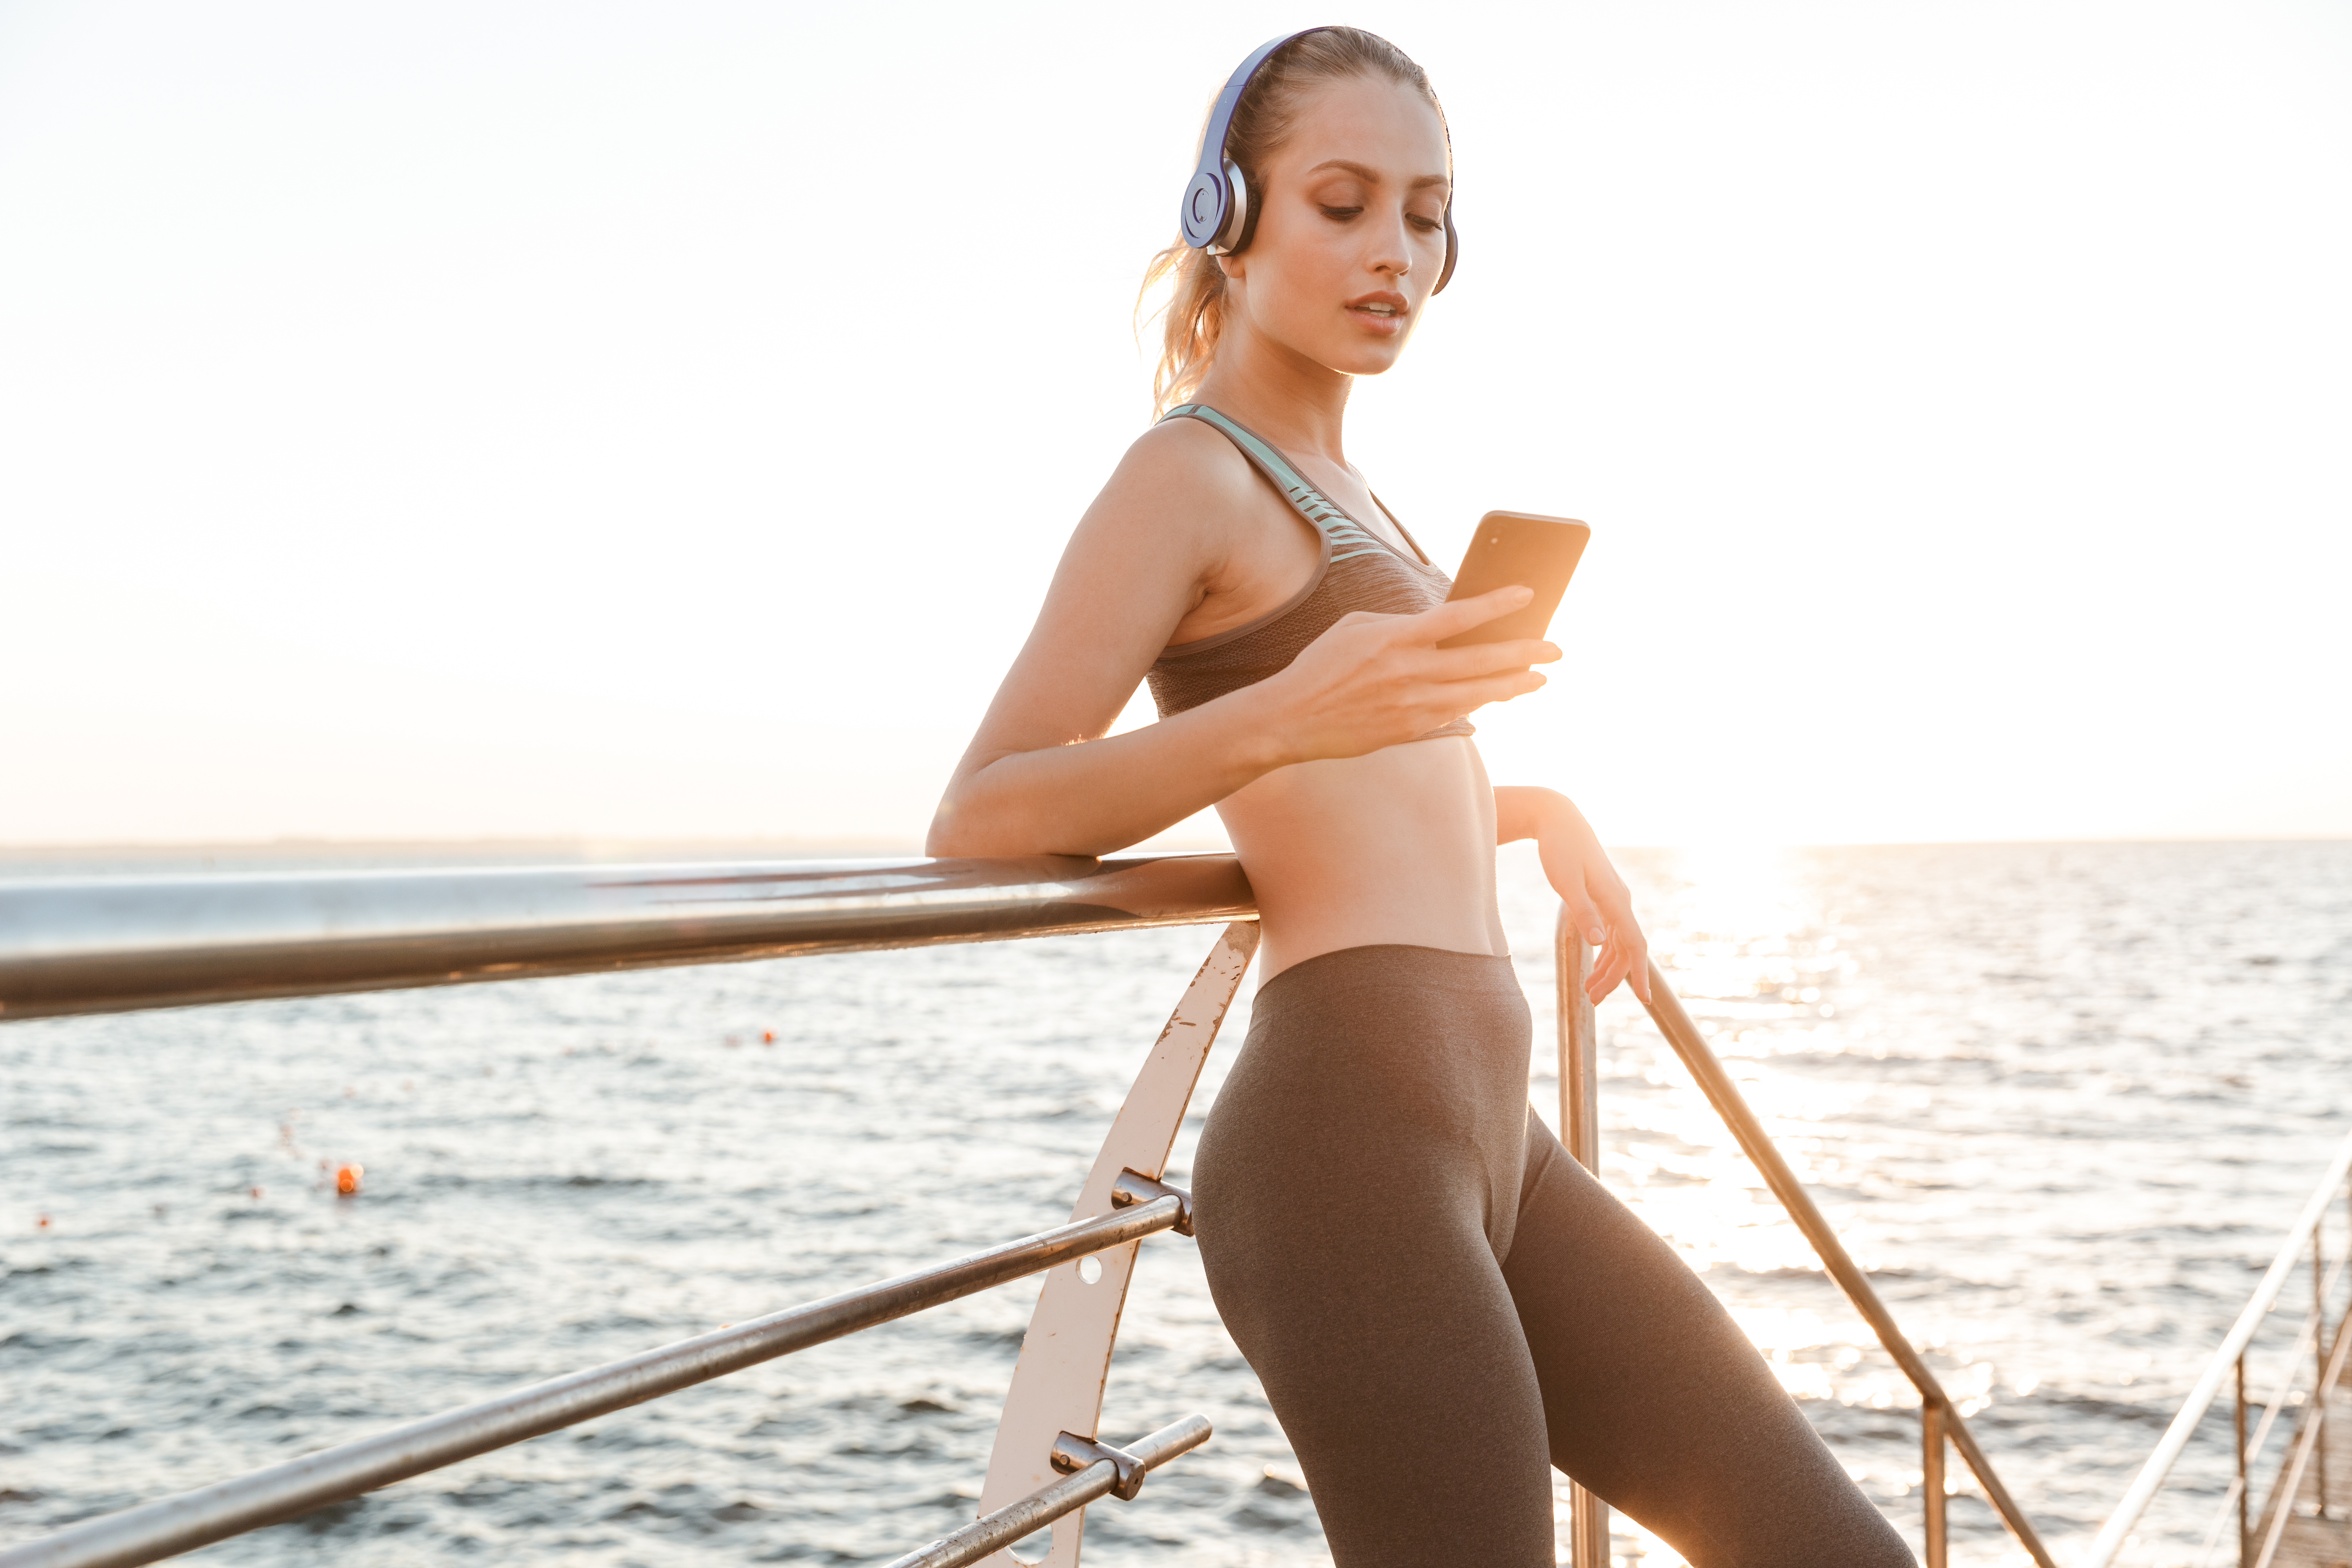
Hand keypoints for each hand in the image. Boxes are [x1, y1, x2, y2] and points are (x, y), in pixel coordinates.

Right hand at [1258, 586, 1560, 763]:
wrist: (1291, 719)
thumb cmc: (1321, 667)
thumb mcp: (1356, 628)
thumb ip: (1400, 623)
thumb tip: (1439, 623)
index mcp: (1395, 637)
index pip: (1458, 617)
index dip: (1497, 605)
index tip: (1528, 595)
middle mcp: (1409, 671)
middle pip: (1481, 659)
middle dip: (1524, 652)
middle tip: (1555, 648)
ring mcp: (1412, 704)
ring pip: (1478, 692)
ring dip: (1513, 684)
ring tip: (1539, 677)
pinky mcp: (1411, 729)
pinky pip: (1458, 714)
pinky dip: (1483, 703)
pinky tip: (1500, 695)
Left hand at [1531, 795, 1651, 1005]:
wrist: (1559, 820)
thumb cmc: (1560, 850)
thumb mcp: (1566, 882)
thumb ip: (1583, 912)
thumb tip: (1599, 943)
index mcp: (1615, 900)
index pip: (1635, 944)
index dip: (1641, 973)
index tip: (1645, 1000)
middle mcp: (1620, 901)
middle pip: (1626, 949)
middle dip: (1614, 978)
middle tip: (1593, 1002)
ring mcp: (1613, 899)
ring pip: (1618, 943)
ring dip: (1607, 968)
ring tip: (1590, 992)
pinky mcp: (1603, 897)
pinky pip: (1611, 932)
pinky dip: (1604, 952)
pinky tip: (1594, 966)